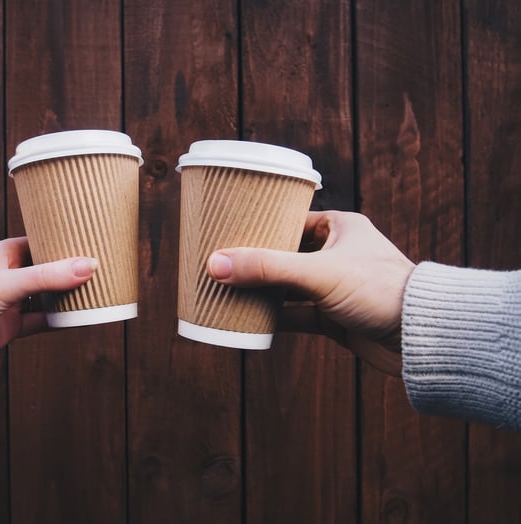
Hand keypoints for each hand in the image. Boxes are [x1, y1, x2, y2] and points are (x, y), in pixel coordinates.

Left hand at [0, 237, 96, 378]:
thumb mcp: (5, 285)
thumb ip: (47, 276)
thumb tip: (88, 265)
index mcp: (5, 254)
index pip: (44, 241)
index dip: (69, 242)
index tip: (96, 241)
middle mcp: (9, 275)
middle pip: (50, 270)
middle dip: (74, 271)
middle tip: (106, 268)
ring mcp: (10, 302)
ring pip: (49, 296)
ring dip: (69, 297)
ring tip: (100, 292)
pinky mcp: (10, 327)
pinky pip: (43, 321)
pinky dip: (61, 320)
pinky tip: (81, 319)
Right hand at [206, 211, 414, 375]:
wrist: (423, 338)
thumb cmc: (380, 290)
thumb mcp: (318, 273)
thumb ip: (266, 267)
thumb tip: (215, 264)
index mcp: (339, 228)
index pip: (290, 220)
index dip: (259, 227)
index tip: (228, 233)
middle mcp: (337, 254)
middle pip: (285, 255)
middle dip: (255, 263)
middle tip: (220, 265)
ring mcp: (335, 287)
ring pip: (288, 288)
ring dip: (262, 292)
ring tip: (227, 292)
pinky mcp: (335, 317)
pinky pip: (297, 315)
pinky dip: (275, 319)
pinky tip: (249, 322)